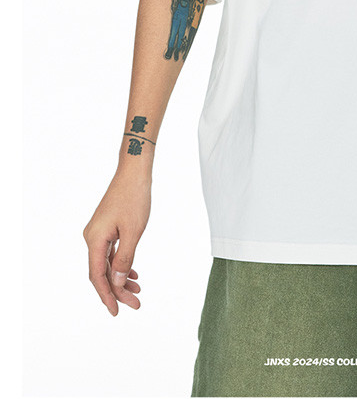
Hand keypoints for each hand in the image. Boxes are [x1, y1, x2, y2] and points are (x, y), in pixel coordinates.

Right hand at [83, 169, 150, 315]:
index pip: (97, 276)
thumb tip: (118, 282)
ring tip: (137, 292)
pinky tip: (132, 274)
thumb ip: (125, 258)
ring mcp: (98, 232)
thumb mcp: (133, 232)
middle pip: (102, 272)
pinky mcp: (106, 227)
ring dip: (121, 278)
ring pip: (107, 263)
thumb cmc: (134, 198)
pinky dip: (121, 264)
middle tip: (136, 304)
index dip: (107, 295)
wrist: (134, 172)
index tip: (117, 311)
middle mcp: (92, 237)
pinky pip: (111, 252)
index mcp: (95, 240)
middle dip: (117, 290)